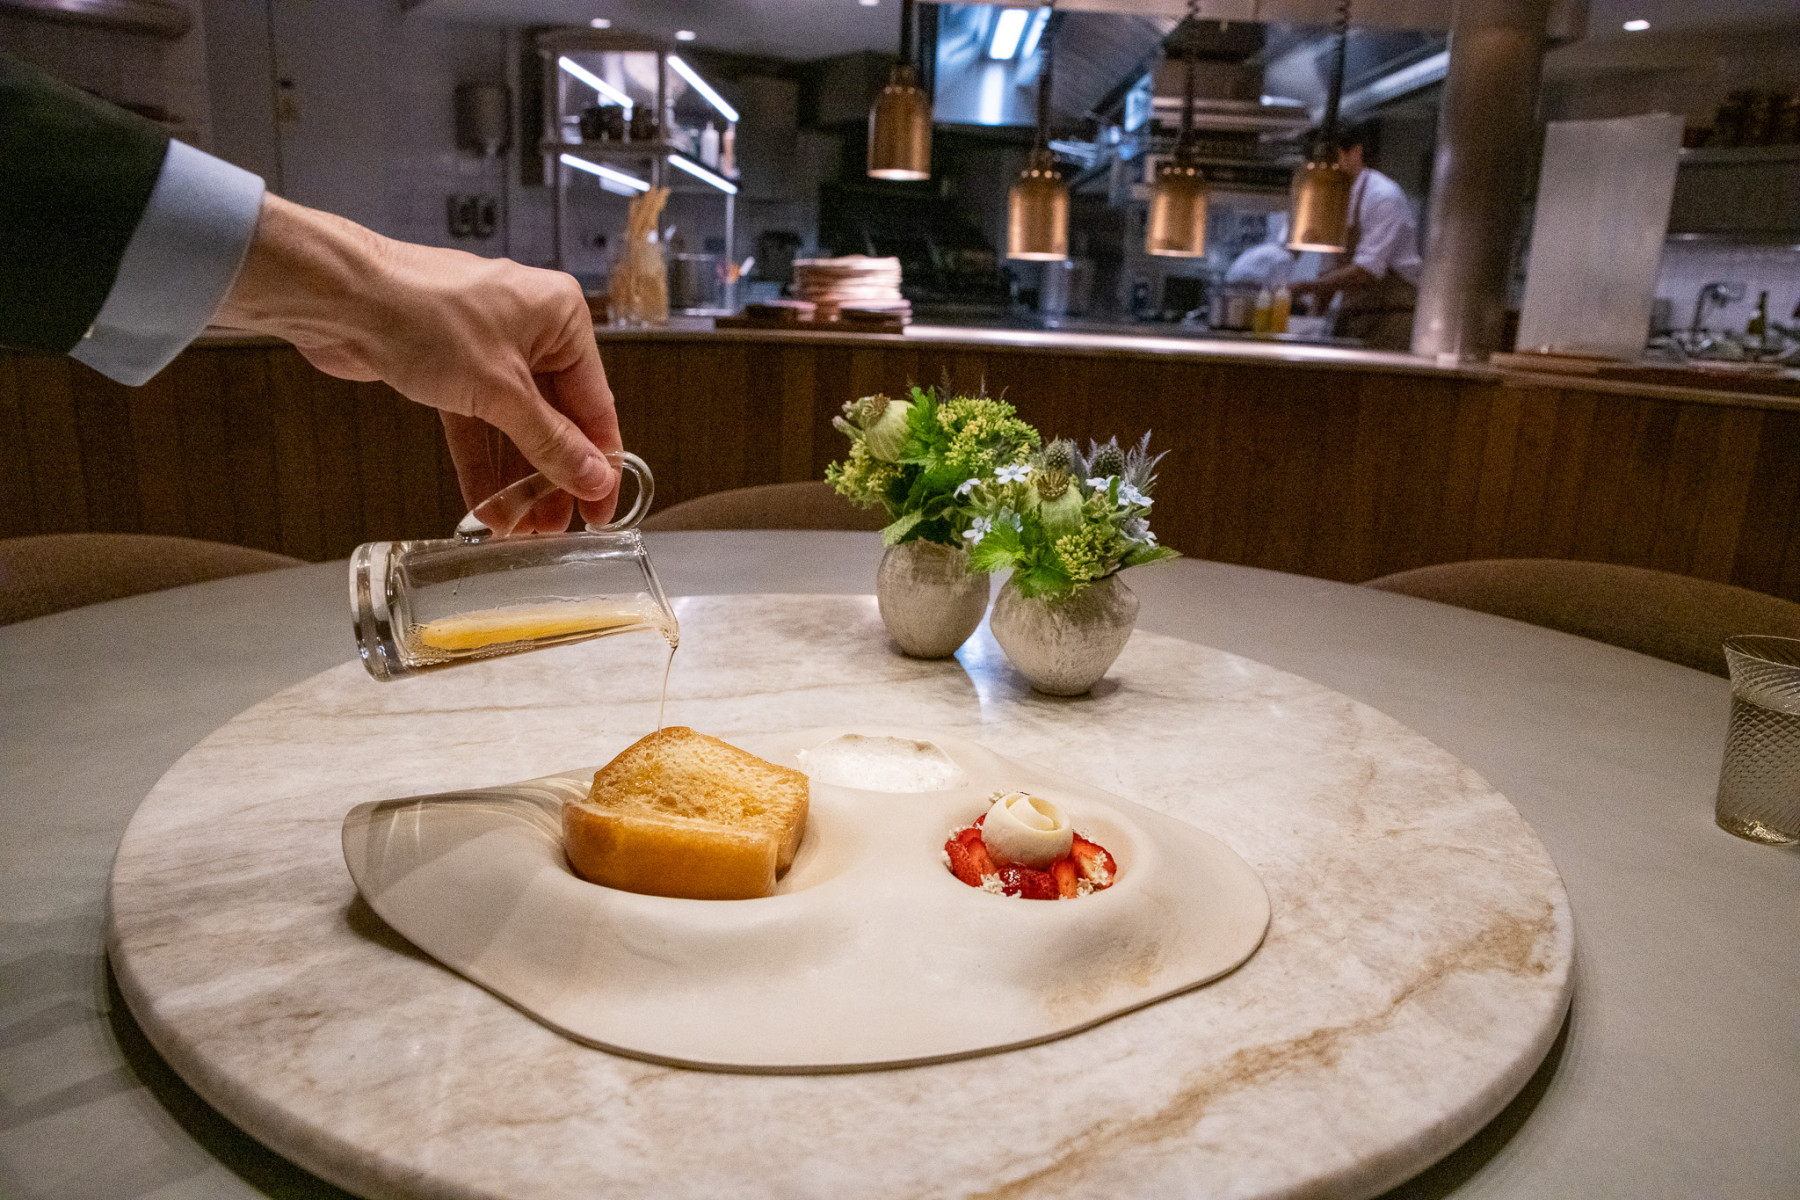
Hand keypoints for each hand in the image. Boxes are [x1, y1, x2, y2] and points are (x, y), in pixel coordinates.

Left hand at [212, 194, 621, 530]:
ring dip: (515, 477)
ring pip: (514, 425)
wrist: (340, 298)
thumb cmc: (423, 314)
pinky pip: (477, 423)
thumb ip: (549, 441)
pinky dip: (480, 461)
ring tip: (520, 525)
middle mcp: (531, 329)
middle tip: (556, 526)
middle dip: (552, 476)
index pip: (596, 404)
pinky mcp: (450, 366)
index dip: (599, 462)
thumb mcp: (500, 391)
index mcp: (561, 318)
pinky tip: (485, 503)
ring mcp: (488, 348)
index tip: (599, 509)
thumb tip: (591, 477)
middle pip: (556, 418)